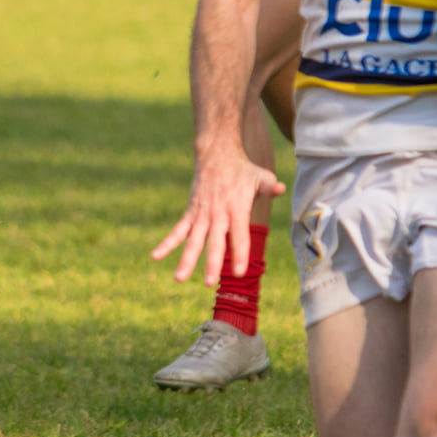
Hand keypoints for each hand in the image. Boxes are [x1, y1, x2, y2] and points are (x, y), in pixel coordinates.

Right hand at [150, 145, 284, 284]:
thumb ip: (270, 187)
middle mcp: (218, 214)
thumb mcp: (261, 176)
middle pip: (215, 242)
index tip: (239, 272)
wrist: (216, 154)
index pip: (239, 235)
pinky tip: (155, 256)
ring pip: (193, 241)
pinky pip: (178, 230)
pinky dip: (167, 243)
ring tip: (179, 279)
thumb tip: (281, 189)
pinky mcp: (191, 213)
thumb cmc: (243, 170)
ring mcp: (202, 215)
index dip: (239, 254)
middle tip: (210, 283)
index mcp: (237, 208)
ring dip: (186, 260)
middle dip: (212, 263)